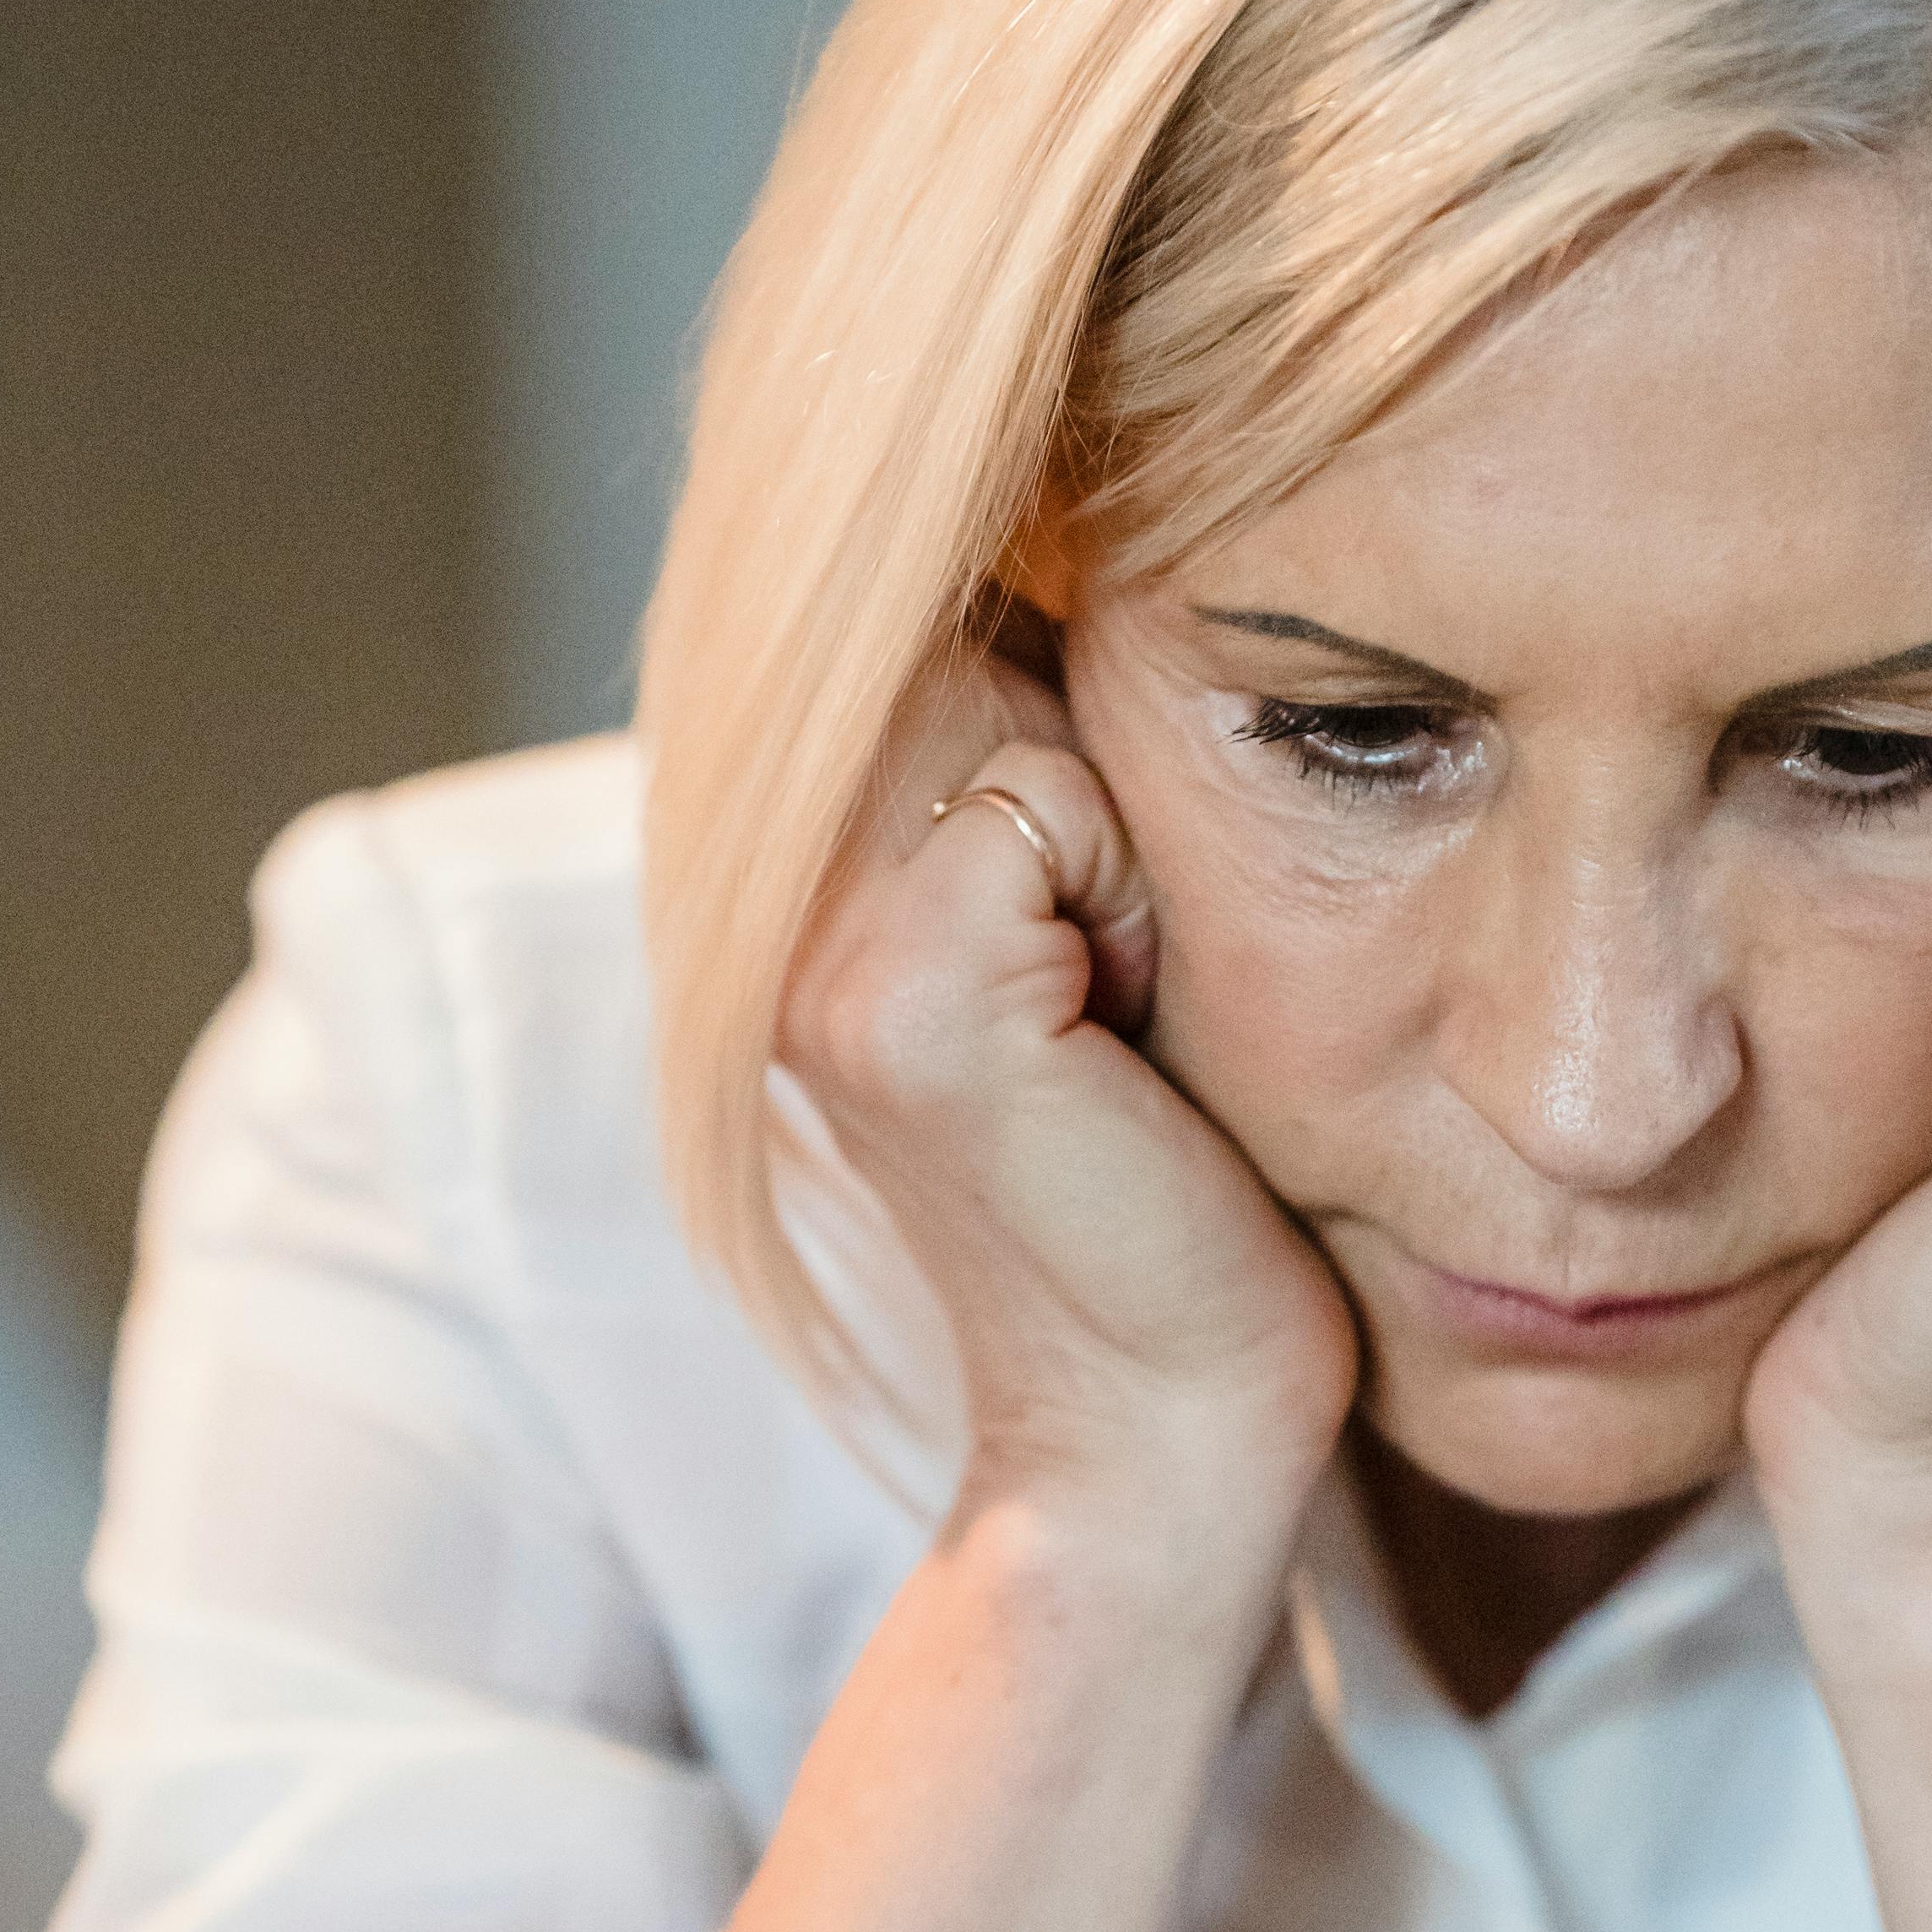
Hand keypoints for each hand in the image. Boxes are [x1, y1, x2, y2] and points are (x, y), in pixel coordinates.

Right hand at [783, 676, 1356, 1554]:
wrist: (1174, 1421)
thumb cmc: (1177, 1171)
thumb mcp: (1084, 910)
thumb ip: (1022, 735)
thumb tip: (1061, 510)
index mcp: (783, 857)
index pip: (902, 593)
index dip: (1047, 681)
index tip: (1096, 888)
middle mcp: (754, 890)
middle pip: (944, 623)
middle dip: (1081, 735)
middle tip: (1117, 952)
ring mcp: (802, 947)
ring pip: (1007, 705)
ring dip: (1111, 819)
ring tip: (1118, 986)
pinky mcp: (893, 1002)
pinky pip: (1046, 801)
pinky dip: (1126, 895)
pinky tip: (1121, 1033)